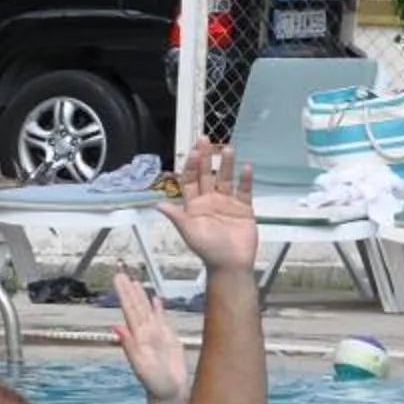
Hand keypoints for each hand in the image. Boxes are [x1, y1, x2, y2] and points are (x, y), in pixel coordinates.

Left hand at [108, 270, 187, 403]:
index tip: (118, 278)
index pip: (129, 310)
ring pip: (147, 310)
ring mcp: (156, 335)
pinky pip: (162, 319)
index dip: (124, 293)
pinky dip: (158, 308)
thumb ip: (129, 346)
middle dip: (129, 290)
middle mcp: (145, 333)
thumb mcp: (141, 365)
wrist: (169, 393)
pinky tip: (155, 299)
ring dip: (141, 296)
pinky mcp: (168, 338)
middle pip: (136, 306)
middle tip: (121, 273)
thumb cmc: (155, 384)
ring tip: (135, 281)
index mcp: (137, 337)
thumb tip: (115, 327)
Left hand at [157, 141, 257, 275]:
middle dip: (206, 158)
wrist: (231, 264)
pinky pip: (245, 191)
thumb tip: (156, 204)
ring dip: (226, 165)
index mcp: (194, 206)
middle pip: (207, 175)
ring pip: (226, 179)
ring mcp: (227, 203)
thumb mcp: (189, 232)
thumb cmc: (208, 250)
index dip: (191, 166)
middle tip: (206, 139)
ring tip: (228, 149)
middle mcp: (210, 201)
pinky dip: (245, 180)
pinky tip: (246, 168)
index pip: (190, 180)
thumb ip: (176, 216)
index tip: (194, 152)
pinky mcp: (244, 208)